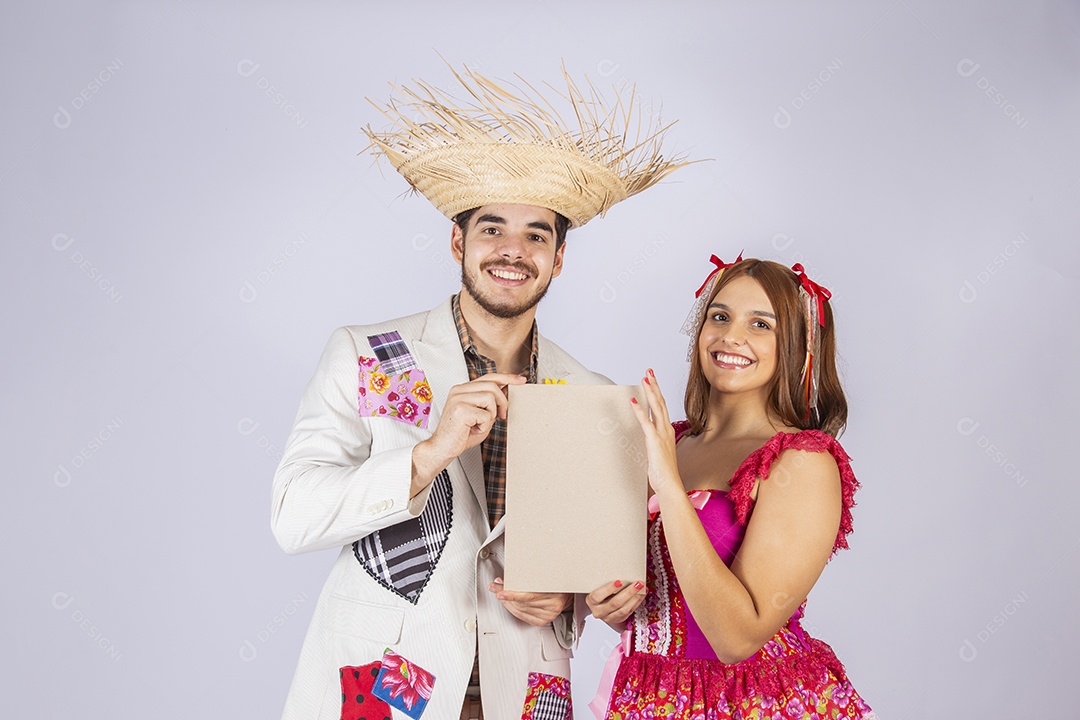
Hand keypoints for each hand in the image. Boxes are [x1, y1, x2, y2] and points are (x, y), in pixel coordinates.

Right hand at [412, 373, 525, 490]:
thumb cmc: (460, 435)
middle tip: (501, 415)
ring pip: (490, 397)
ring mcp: (458, 398)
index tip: (521, 380)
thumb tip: (506, 391)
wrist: (442, 449)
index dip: (507, 377)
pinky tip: (473, 429)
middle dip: (502, 402)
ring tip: (479, 424)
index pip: (488, 377)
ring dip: (491, 415)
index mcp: (462, 390)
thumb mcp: (481, 416)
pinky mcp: (460, 409)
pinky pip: (485, 414)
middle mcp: (459, 390)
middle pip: (492, 385)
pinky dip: (484, 425)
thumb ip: (491, 403)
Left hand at [488, 578, 571, 626]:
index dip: (512, 594)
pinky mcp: (544, 620)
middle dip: (506, 595)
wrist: (567, 591)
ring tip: (501, 594)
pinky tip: (510, 603)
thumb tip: (503, 581)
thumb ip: (524, 576)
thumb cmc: (554, 580)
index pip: (529, 595)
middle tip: (496, 588)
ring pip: (520, 610)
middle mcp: (553, 605)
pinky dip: (513, 609)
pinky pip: (523, 616)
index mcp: (555, 590)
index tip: (500, 591)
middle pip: (522, 603)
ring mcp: (549, 614)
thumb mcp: (543, 574)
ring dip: (508, 602)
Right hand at [586, 579, 645, 630]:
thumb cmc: (599, 591)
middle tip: (637, 583)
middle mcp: (599, 611)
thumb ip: (604, 581)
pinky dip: (637, 602)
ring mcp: (609, 617)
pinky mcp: (618, 620)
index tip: (619, 581)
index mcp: (591, 601)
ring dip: (635, 598)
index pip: (598, 596)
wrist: (599, 604)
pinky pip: (629, 612)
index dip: (608, 589)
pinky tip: (642, 594)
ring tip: (642, 588)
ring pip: (623, 610)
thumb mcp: (597, 586)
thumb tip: (620, 569)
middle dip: (628, 592)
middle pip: (614, 603)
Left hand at [629, 369, 682, 495]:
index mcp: (667, 430)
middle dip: (654, 385)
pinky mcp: (654, 441)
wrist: (670, 484)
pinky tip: (634, 402)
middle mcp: (666, 429)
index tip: (652, 380)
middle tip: (649, 372)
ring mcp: (661, 434)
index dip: (657, 392)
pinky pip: (646, 423)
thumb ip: (653, 440)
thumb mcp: (658, 451)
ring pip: (656, 408)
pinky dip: (640, 411)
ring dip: (650, 392)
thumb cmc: (664, 471)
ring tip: (644, 379)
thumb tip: (646, 435)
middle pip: (660, 402)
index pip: (662, 406)